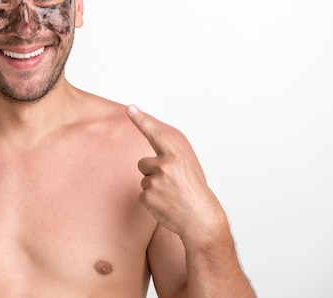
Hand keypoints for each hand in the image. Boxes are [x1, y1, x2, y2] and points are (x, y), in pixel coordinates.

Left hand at [127, 104, 225, 242]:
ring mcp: (154, 182)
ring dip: (153, 190)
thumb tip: (150, 164)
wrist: (202, 223)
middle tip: (170, 186)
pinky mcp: (147, 197)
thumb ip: (169, 163)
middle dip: (151, 173)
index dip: (141, 120)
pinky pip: (142, 196)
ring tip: (171, 198)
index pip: (156, 134)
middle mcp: (164, 166)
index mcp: (176, 157)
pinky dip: (151, 203)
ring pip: (143, 181)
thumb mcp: (187, 172)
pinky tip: (166, 207)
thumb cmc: (197, 198)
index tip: (130, 108)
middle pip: (143, 164)